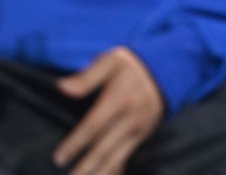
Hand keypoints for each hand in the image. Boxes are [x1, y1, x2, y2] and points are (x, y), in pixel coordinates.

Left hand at [53, 47, 164, 174]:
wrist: (166, 70)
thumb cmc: (130, 66)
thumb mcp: (110, 61)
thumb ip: (87, 77)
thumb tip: (62, 87)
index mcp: (118, 99)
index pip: (94, 126)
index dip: (76, 143)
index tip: (59, 158)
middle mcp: (129, 119)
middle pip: (105, 148)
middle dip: (86, 167)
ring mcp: (138, 130)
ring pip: (117, 158)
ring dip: (101, 173)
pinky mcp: (142, 136)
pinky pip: (127, 157)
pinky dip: (116, 170)